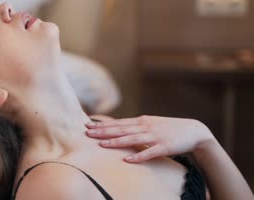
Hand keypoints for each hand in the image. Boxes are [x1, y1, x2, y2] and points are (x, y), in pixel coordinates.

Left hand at [85, 115, 215, 162]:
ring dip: (116, 142)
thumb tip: (118, 129)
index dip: (102, 124)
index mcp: (141, 121)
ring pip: (132, 139)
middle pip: (121, 129)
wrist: (194, 130)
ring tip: (102, 145)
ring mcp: (155, 136)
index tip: (88, 125)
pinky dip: (138, 156)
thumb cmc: (169, 128)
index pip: (118, 122)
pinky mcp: (164, 146)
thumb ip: (135, 126)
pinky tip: (128, 160)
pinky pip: (149, 152)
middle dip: (103, 131)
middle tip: (87, 133)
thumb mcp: (150, 124)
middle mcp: (145, 126)